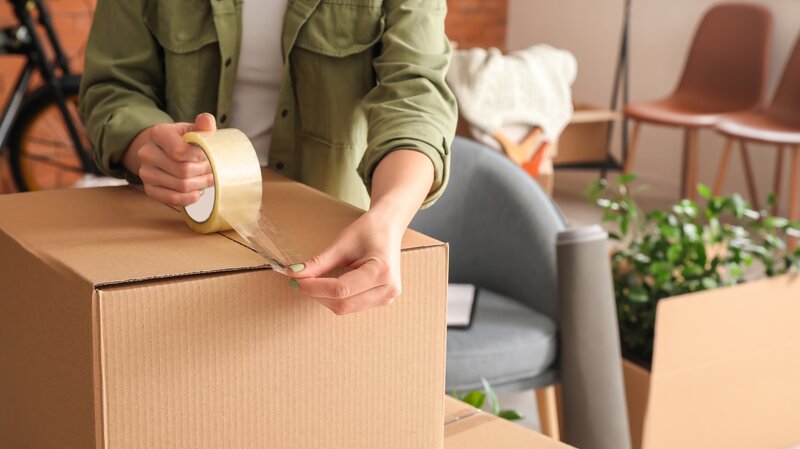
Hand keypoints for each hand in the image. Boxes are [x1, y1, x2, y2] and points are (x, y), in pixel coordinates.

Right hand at [123, 113, 216, 206]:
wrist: (166, 152)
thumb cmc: (184, 141)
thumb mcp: (193, 130)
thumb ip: (202, 126)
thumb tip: (207, 120)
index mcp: (158, 133)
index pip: (180, 152)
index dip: (200, 157)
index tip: (208, 155)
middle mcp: (147, 152)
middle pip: (183, 170)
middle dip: (204, 172)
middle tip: (213, 170)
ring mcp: (146, 172)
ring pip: (181, 185)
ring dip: (200, 184)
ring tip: (207, 178)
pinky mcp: (149, 189)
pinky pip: (173, 199)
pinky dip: (190, 197)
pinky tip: (197, 191)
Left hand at [286, 149, 434, 314]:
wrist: (390, 227)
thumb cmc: (370, 230)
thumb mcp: (343, 243)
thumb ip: (319, 262)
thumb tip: (295, 274)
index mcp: (382, 272)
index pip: (341, 289)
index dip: (315, 287)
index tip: (295, 280)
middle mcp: (388, 289)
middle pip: (343, 303)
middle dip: (317, 294)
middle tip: (299, 282)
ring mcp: (387, 298)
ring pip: (346, 308)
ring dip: (325, 298)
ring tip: (313, 282)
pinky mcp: (383, 300)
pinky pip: (352, 306)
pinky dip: (335, 298)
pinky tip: (328, 286)